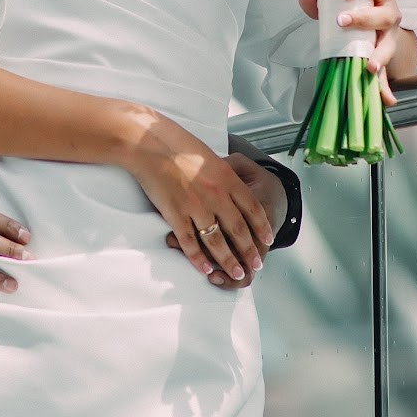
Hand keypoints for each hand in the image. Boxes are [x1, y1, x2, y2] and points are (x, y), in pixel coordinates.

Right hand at [118, 109, 272, 285]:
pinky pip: (190, 242)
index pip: (252, 208)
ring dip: (228, 260)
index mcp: (227, 178)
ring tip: (237, 272)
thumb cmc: (176, 144)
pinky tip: (206, 268)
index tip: (267, 239)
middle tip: (256, 265)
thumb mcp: (210, 156)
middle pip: (239, 229)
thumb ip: (223, 174)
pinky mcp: (176, 214)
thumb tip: (232, 187)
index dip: (261, 227)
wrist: (149, 143)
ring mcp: (195, 206)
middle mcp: (215, 195)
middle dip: (250, 251)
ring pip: (217, 241)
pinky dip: (198, 258)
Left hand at [301, 0, 416, 104]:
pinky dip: (386, 87)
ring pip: (388, 44)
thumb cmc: (358, 8)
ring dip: (379, 56)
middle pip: (385, 15)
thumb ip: (322, 3)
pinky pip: (388, 72)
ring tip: (369, 66)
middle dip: (365, 19)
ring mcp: (391, 35)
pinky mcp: (387, 56)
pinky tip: (386, 98)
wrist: (376, 25)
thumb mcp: (340, 3)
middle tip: (343, 21)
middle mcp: (389, 12)